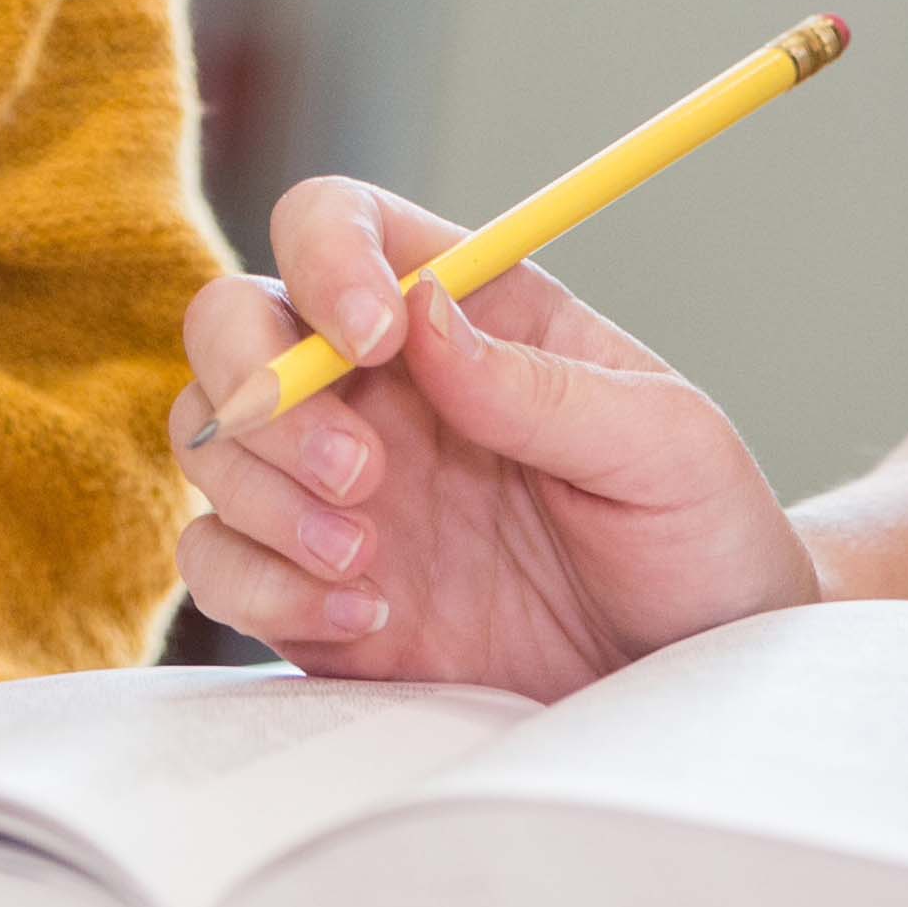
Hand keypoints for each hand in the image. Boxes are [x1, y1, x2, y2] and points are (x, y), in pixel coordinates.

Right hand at [170, 177, 813, 699]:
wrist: (693, 683)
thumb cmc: (699, 537)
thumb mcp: (661, 446)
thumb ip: (538, 383)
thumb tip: (423, 308)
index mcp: (462, 310)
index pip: (338, 222)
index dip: (326, 257)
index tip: (374, 338)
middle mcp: (377, 385)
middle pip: (231, 323)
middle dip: (261, 389)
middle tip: (362, 475)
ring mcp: (334, 485)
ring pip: (208, 441)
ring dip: (264, 498)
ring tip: (371, 563)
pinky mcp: (309, 586)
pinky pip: (217, 562)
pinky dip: (263, 588)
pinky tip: (366, 617)